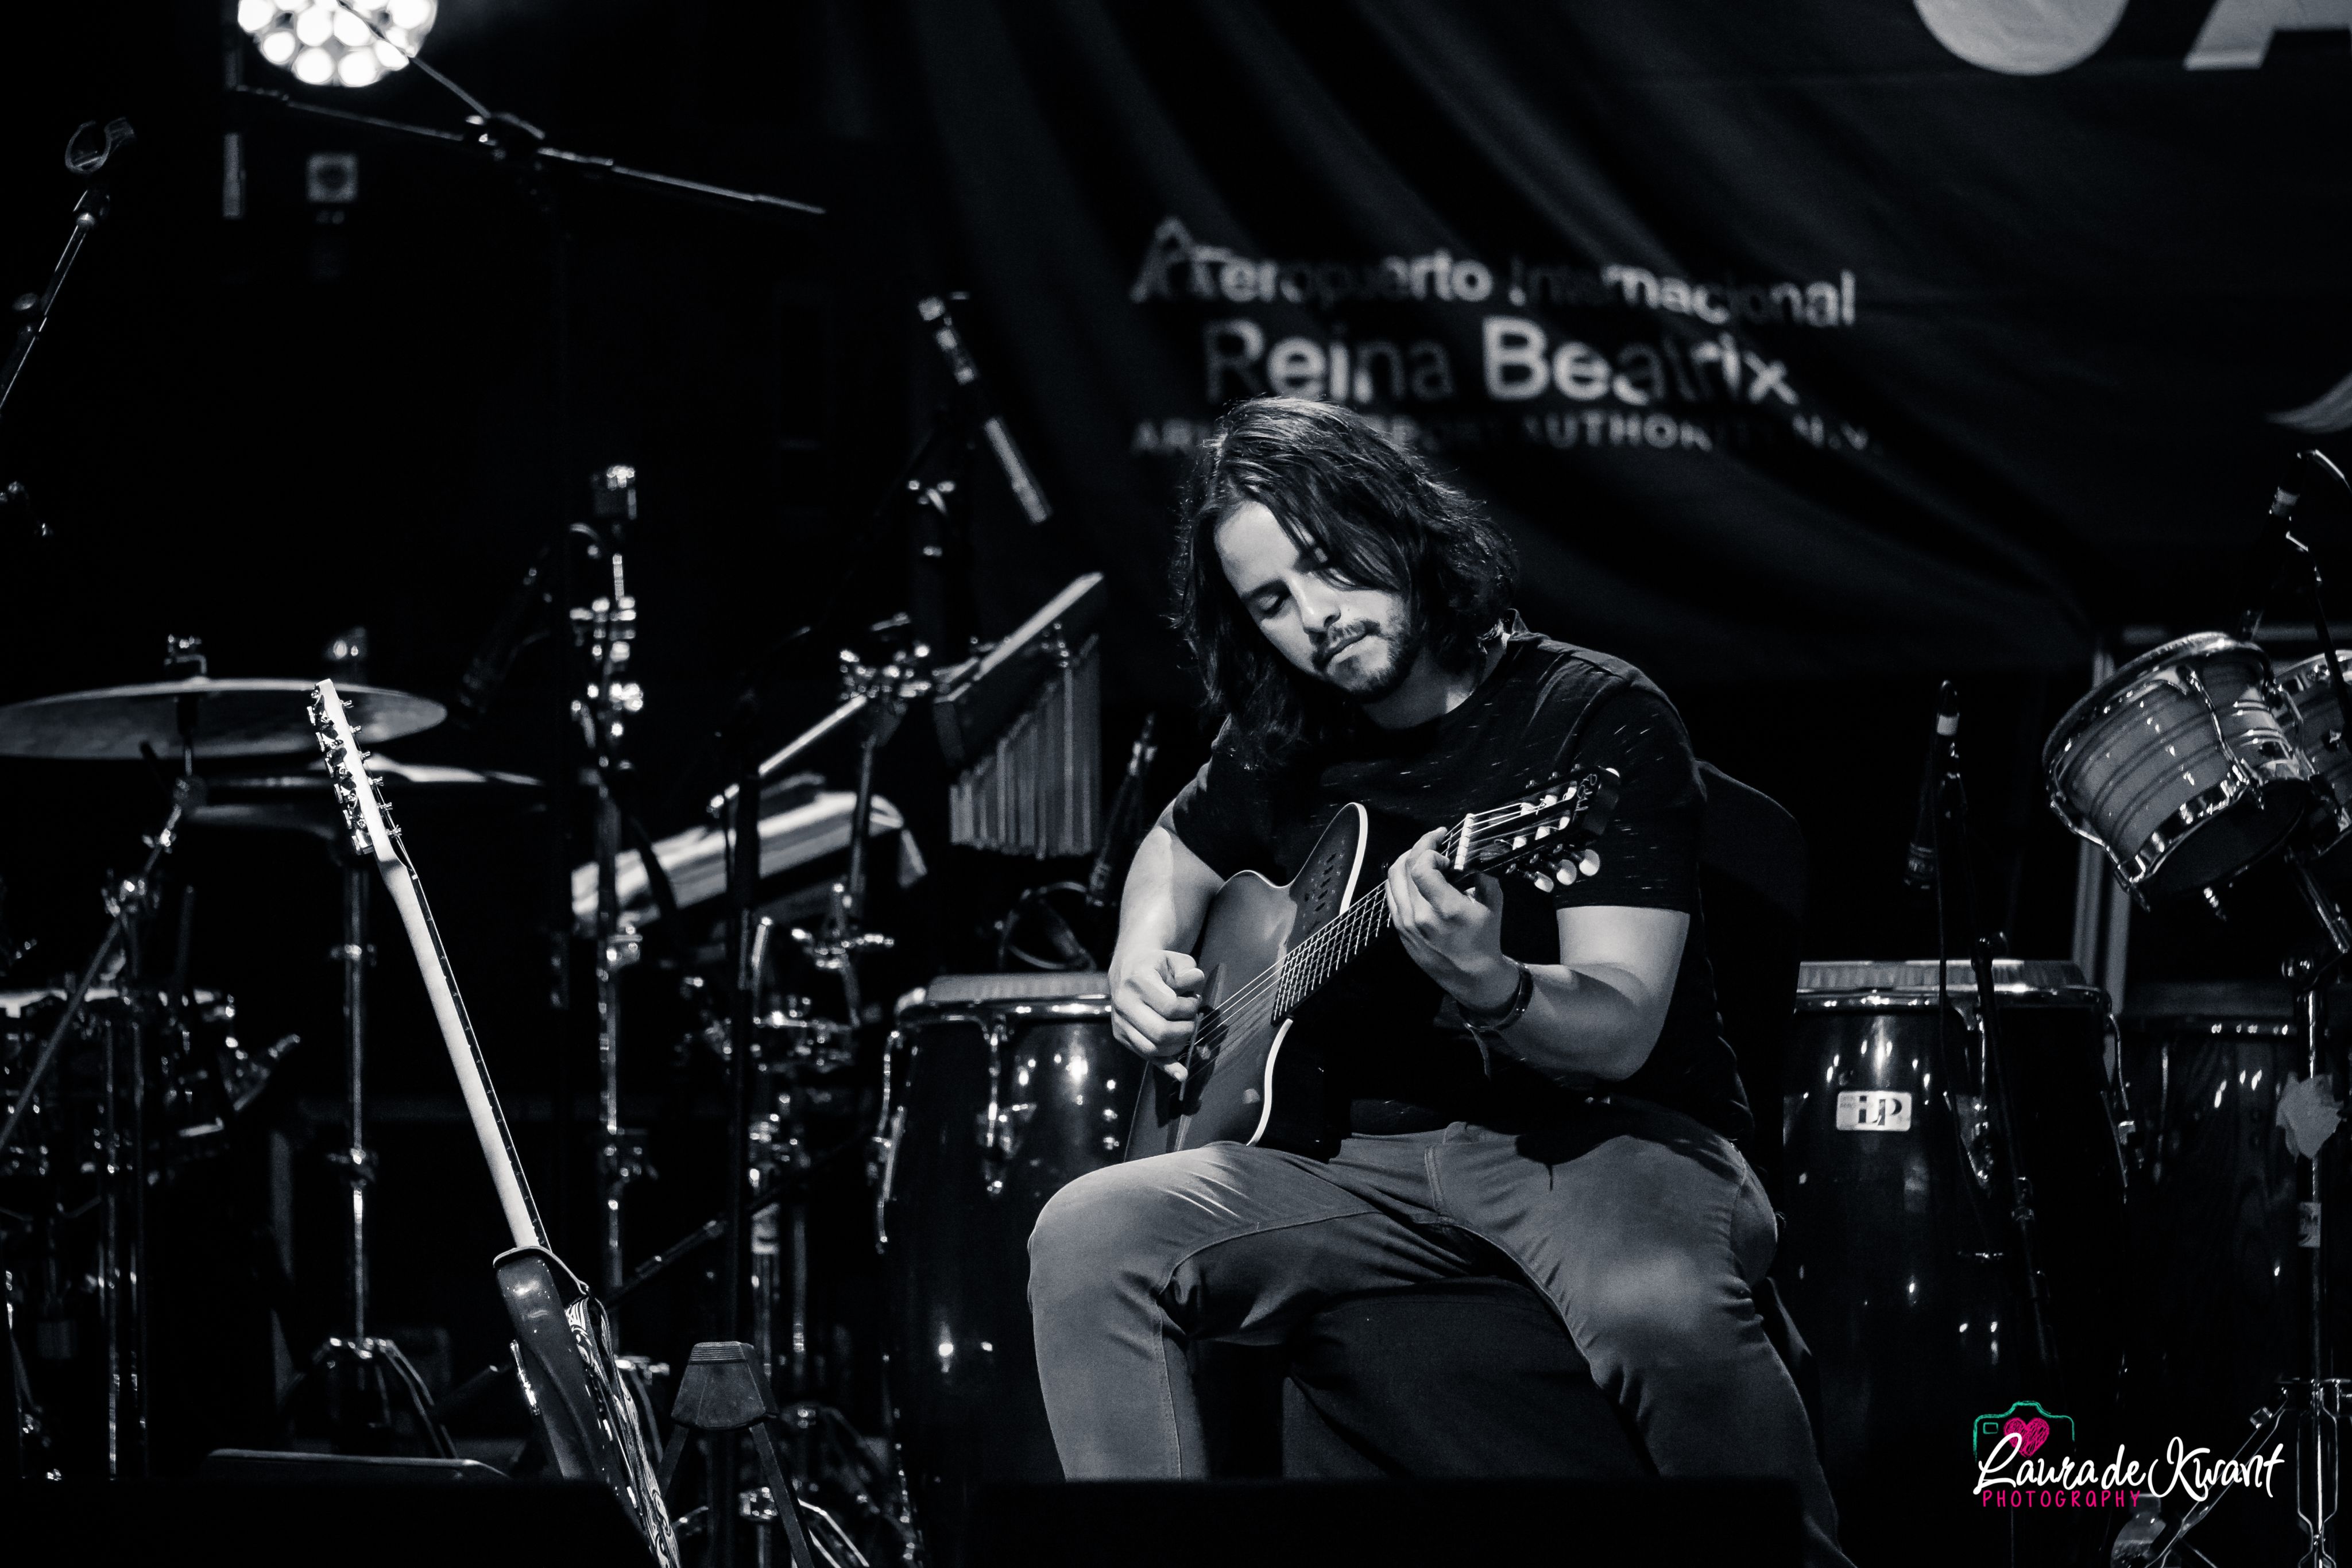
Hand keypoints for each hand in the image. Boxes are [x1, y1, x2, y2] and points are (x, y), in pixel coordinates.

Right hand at [1110, 948, 1204, 1061]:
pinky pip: (1146, 1057)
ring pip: (1154, 1048)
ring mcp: (1121, 1023)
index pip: (1169, 1006)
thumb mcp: (1175, 959)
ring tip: (1183, 1029)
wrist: (1128, 969)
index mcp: (1137, 981)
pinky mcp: (1122, 1037)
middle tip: (1191, 1018)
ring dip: (1179, 1044)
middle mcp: (1124, 1004)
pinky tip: (1181, 1073)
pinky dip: (1166, 1066)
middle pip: (1161, 1032)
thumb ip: (1189, 970)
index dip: (1189, 1007)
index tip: (1194, 1000)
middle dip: (1185, 1029)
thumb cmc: (1156, 965)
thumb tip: (1194, 982)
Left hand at [1385, 826, 1514, 1011]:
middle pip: (1403, 868)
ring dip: (1406, 860)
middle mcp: (1420, 916)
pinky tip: (1413, 876)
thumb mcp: (1493, 902)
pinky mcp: (1399, 930)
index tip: (1444, 847)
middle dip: (1418, 848)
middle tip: (1433, 841)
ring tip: (1422, 854)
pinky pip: (1391, 895)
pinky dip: (1400, 879)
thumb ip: (1479, 873)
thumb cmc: (1485, 937)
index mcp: (1446, 909)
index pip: (1420, 868)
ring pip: (1392, 879)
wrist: (1472, 976)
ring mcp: (1405, 924)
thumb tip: (1464, 853)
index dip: (1429, 849)